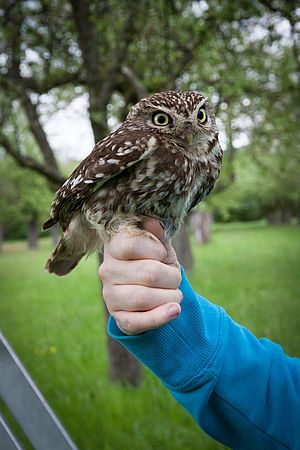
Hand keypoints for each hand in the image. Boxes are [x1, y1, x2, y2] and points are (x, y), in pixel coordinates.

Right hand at [99, 218, 182, 334]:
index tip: (162, 253)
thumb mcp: (159, 244)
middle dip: (172, 277)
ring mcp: (110, 296)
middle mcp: (107, 270)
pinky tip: (174, 310)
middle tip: (175, 278)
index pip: (131, 244)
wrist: (152, 290)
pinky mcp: (119, 318)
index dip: (156, 250)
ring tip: (175, 294)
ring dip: (170, 296)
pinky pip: (139, 322)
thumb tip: (154, 222)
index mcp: (114, 246)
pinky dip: (161, 317)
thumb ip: (157, 234)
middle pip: (148, 274)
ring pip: (143, 298)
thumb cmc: (155, 261)